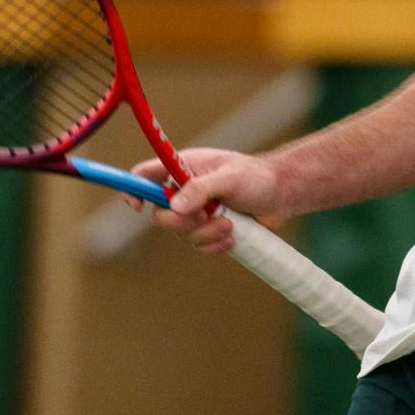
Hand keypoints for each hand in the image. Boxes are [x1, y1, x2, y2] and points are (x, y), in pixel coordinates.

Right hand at [125, 146, 286, 254]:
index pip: (145, 176)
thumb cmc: (256, 177)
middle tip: (207, 216)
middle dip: (183, 222)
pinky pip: (198, 246)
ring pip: (181, 234)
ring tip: (230, 224)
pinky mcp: (208, 230)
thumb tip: (175, 205)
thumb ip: (201, 188)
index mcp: (183, 168)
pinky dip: (214, 245)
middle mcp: (184, 190)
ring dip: (205, 234)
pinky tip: (232, 237)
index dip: (133, 189)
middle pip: (160, 214)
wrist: (281, 195)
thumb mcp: (230, 177)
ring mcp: (195, 212)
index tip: (138, 206)